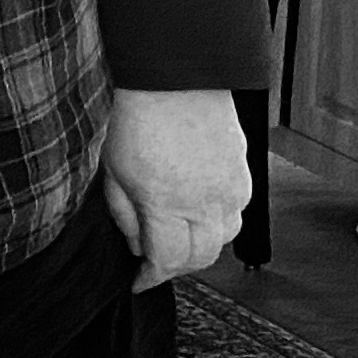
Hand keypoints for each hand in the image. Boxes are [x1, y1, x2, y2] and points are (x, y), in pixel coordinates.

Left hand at [97, 85, 247, 290]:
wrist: (174, 75)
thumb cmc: (135, 116)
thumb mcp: (112, 172)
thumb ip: (126, 215)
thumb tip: (138, 245)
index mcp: (170, 206)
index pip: (167, 263)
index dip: (150, 278)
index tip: (137, 282)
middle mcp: (209, 202)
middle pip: (201, 258)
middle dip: (175, 267)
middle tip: (153, 263)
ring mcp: (233, 187)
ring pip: (225, 238)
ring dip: (200, 247)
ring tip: (175, 238)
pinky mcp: (245, 171)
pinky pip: (237, 212)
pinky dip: (218, 222)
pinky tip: (197, 212)